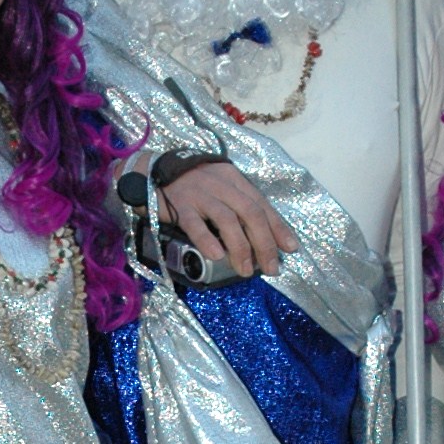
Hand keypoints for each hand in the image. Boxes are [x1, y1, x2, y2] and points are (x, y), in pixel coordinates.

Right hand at [156, 161, 297, 278]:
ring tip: (245, 270)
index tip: (290, 249)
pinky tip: (217, 256)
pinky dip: (208, 240)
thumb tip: (264, 238)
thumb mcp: (222, 189)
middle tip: (270, 268)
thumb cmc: (194, 186)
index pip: (262, 205)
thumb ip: (240, 208)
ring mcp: (200, 194)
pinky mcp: (179, 205)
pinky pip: (195, 224)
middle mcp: (221, 185)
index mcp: (235, 180)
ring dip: (240, 248)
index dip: (278, 228)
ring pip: (227, 220)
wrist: (154, 172)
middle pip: (250, 213)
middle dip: (264, 243)